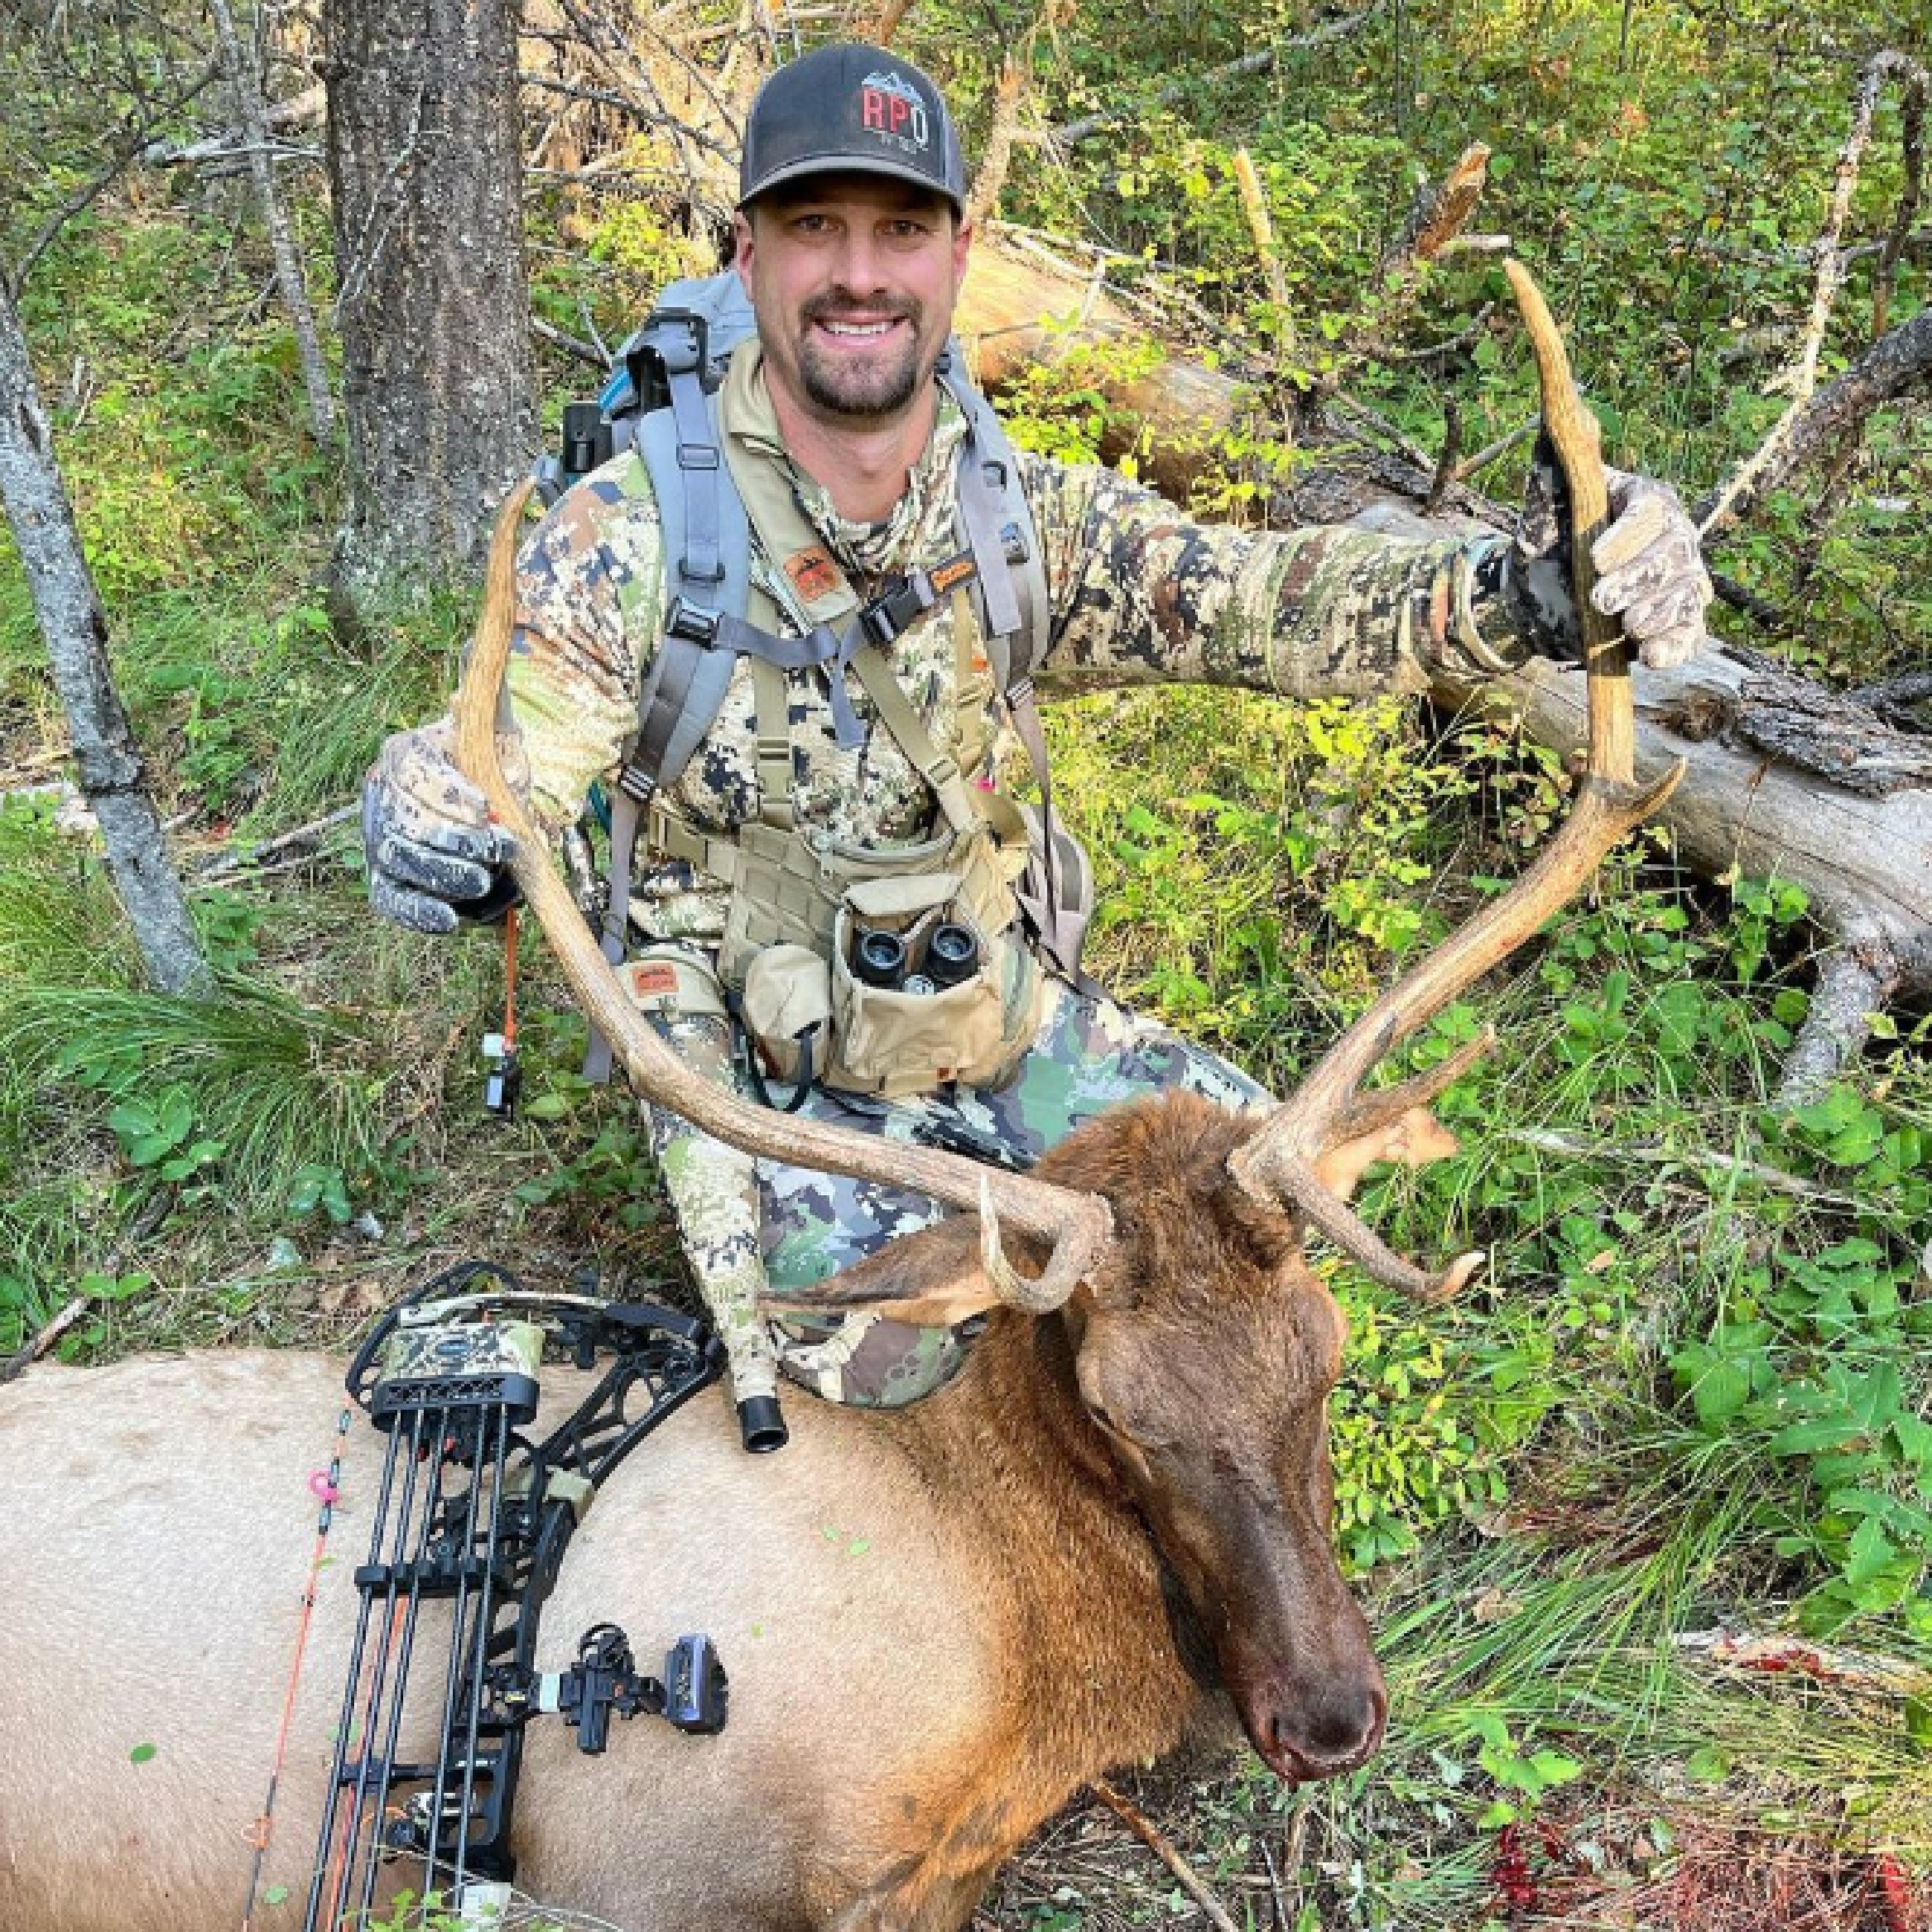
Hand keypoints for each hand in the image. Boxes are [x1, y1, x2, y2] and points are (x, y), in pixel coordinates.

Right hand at [362, 716, 524, 933]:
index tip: (486, 809)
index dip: (449, 792)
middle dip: (455, 841)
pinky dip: (420, 913)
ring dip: (445, 876)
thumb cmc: (491, 763)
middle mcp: (383, 795)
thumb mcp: (496, 731)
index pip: (414, 768)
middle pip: (405, 821)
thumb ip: (487, 706)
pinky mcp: (388, 880)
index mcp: (406, 752)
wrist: (490, 799)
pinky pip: (393, 900)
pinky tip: (449, 920)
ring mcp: (381, 839)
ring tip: (483, 880)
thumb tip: (479, 666)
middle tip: (500, 850)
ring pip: (400, 861)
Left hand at [1513, 442, 1714, 669]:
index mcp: (1646, 501)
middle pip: (1673, 555)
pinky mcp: (1675, 623)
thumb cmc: (1547, 538)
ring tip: (1622, 626)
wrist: (1539, 593)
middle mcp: (1673, 538)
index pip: (1652, 511)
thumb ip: (1555, 464)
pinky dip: (1674, 648)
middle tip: (1599, 600)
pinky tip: (1651, 657)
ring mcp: (1679, 582)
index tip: (1595, 558)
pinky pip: (1690, 635)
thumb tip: (1561, 420)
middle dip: (1638, 580)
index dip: (1628, 535)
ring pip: (1686, 595)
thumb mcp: (1544, 501)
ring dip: (1655, 613)